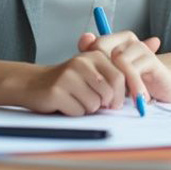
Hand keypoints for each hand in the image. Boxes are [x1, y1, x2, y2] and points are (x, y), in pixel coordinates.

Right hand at [11, 51, 127, 114]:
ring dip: (88, 108)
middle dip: (103, 104)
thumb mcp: (91, 72)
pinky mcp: (56, 92)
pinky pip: (77, 111)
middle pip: (108, 93)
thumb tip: (136, 90)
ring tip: (76, 99)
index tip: (115, 103)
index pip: (119, 78)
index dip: (120, 95)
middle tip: (93, 103)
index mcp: (94, 56)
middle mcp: (81, 63)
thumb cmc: (68, 81)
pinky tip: (65, 103)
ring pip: (94, 104)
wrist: (34, 83)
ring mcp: (67, 77)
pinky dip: (74, 112)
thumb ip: (112, 77)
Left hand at [78, 31, 170, 104]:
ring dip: (118, 85)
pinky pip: (133, 71)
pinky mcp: (151, 58)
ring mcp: (140, 47)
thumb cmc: (136, 80)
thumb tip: (85, 39)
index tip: (96, 86)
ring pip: (118, 61)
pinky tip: (137, 98)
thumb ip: (97, 60)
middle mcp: (129, 40)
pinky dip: (133, 88)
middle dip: (104, 76)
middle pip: (104, 51)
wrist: (165, 85)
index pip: (96, 44)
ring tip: (120, 101)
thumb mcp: (114, 75)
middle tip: (107, 97)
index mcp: (118, 40)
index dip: (93, 65)